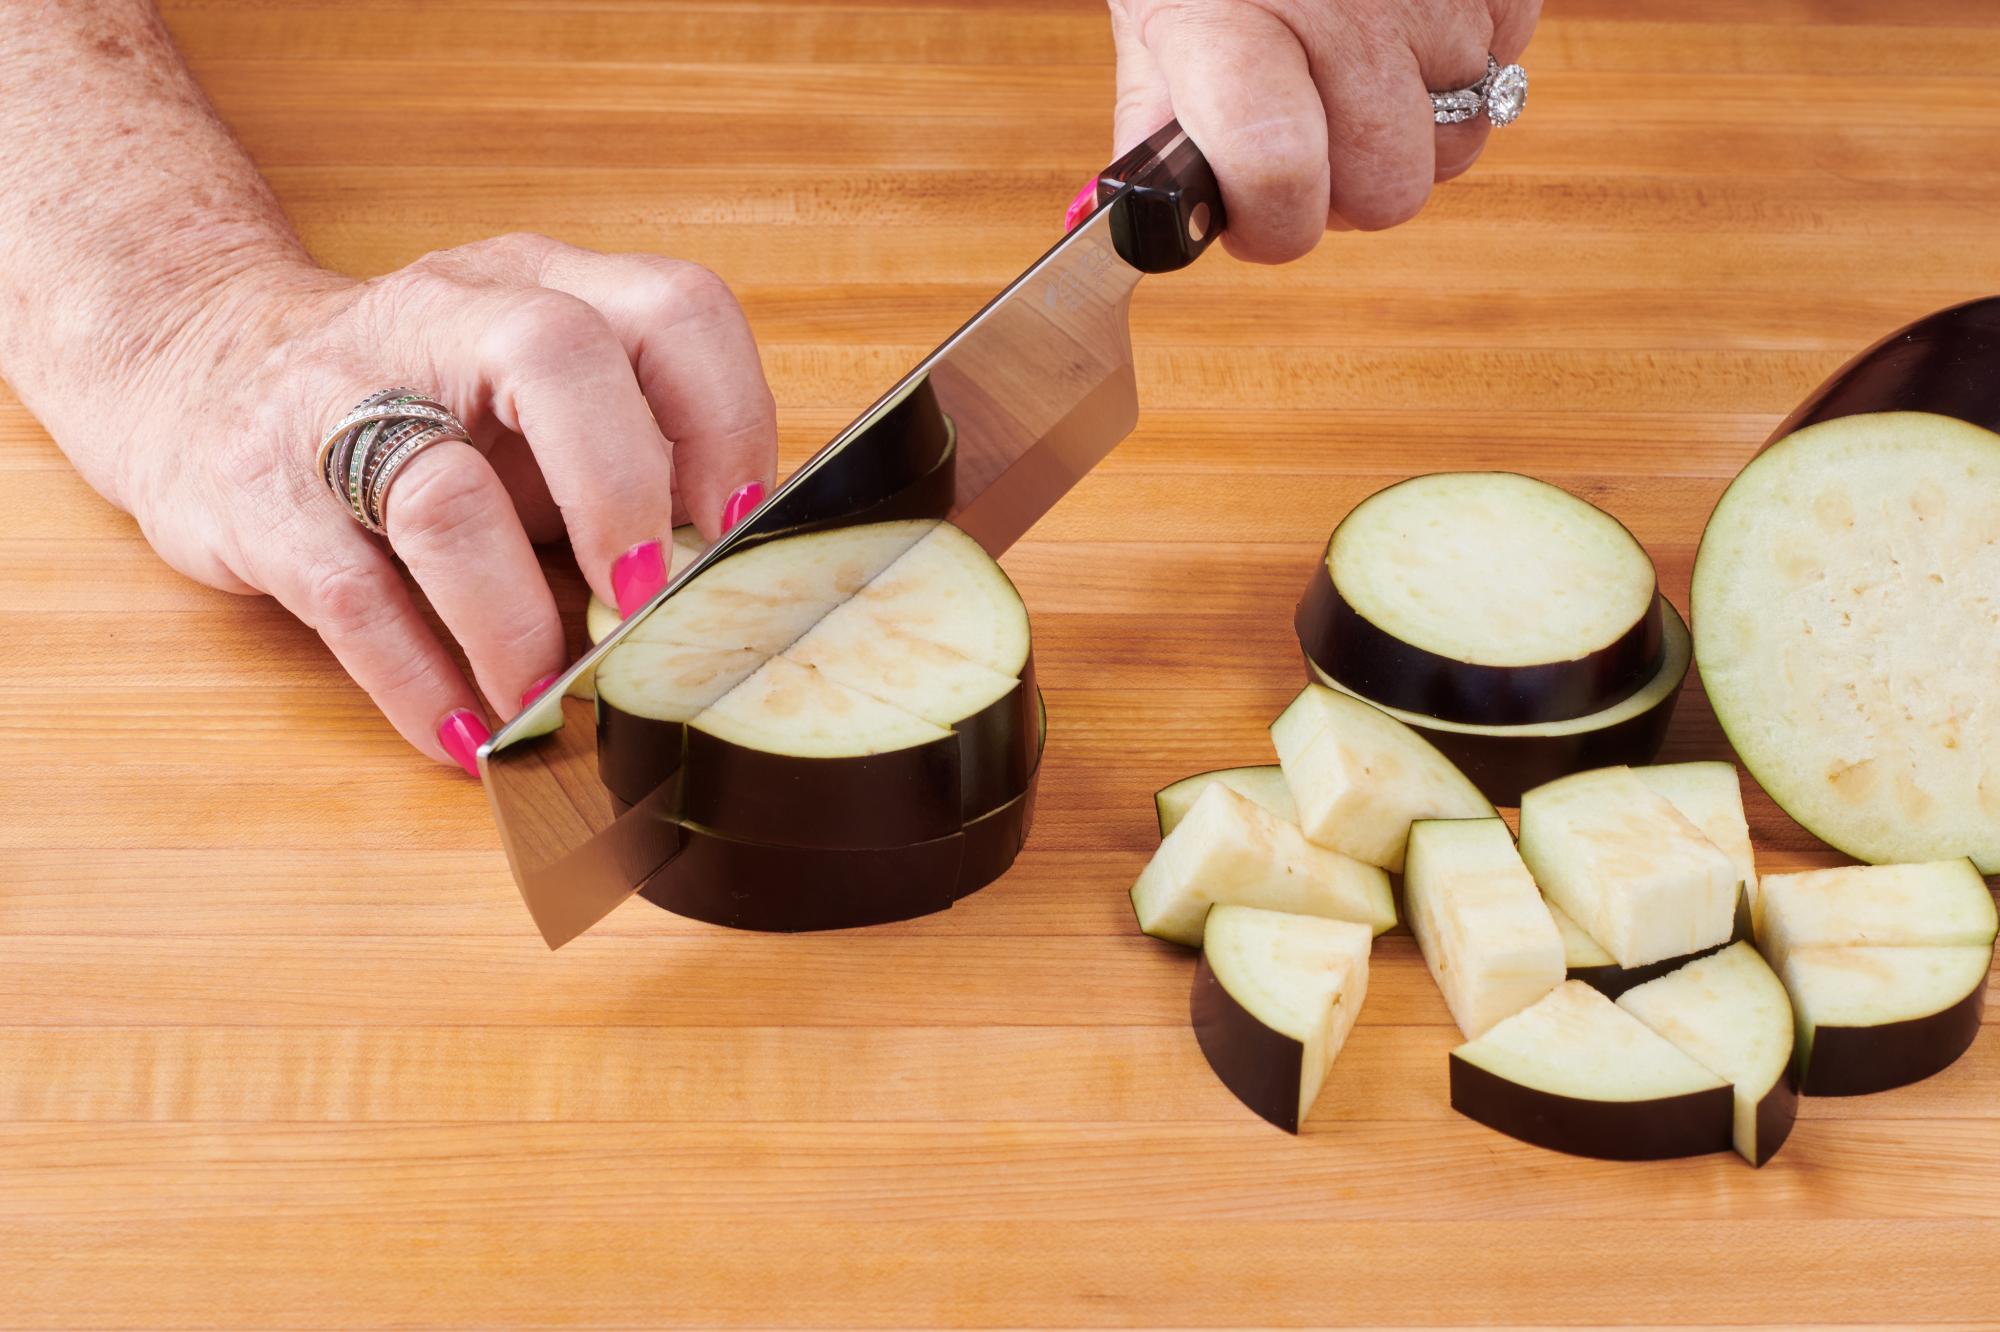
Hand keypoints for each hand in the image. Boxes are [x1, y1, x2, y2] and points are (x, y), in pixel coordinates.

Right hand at [119, 234, 776, 770]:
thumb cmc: (424, 409)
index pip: (672, 310)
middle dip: (625, 496)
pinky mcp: (260, 493)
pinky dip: (421, 682)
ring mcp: (338, 397)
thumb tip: (734, 596)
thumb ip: (632, 459)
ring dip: (517, 624)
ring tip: (551, 702)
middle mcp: (443, 317)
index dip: (727, 423)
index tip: (738, 534)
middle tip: (648, 608)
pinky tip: (466, 732)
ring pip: (444, 495)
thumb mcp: (534, 401)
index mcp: (540, 287)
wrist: (203, 374)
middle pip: (556, 358)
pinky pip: (353, 598)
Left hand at [1107, 0, 1539, 260]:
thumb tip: (1152, 218)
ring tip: (1356, 66)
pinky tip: (1404, 21)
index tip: (1256, 213)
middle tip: (1310, 130)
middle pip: (1388, 193)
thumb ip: (1156, 113)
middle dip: (1348, 187)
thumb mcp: (1159, 7)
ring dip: (1410, 130)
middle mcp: (1347, 12)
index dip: (1274, 223)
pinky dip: (1459, 68)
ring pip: (1455, 149)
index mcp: (1236, 22)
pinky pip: (1503, 78)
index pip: (1279, 173)